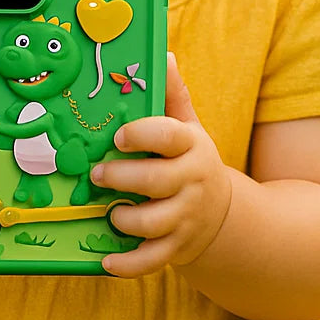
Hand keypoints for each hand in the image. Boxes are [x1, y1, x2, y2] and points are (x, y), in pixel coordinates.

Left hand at [90, 53, 231, 276]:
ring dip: (123, 218)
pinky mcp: (178, 247)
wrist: (221, 213)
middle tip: (97, 173)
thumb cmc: (190, 160)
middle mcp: (192, 181)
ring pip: (151, 223)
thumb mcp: (188, 126)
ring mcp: (186, 217)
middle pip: (155, 181)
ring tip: (108, 211)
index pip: (169, 136)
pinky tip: (106, 261)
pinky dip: (127, 265)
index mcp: (192, 146)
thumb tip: (163, 53)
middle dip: (121, 178)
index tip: (118, 135)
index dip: (141, 134)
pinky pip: (151, 261)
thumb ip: (173, 94)